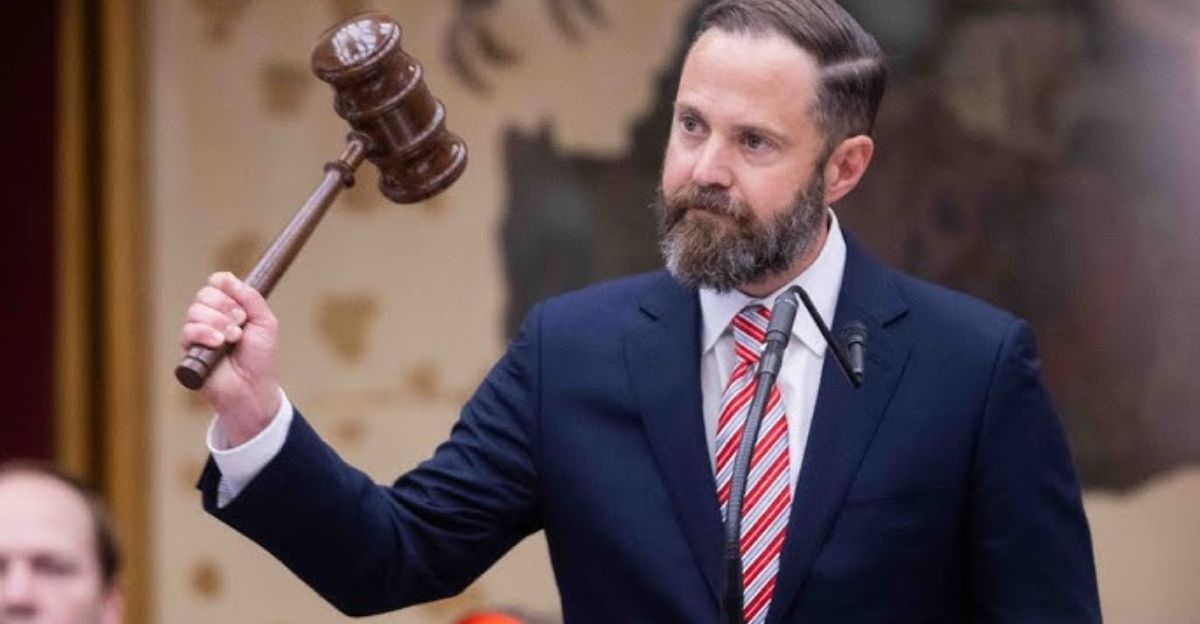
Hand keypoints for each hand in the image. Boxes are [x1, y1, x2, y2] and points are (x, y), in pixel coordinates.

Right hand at [181, 272, 281, 446]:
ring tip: (232, 338)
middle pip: (204, 294)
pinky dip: (205, 334)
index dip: (228, 290)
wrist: (254, 388)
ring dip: (218, 322)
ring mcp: (199, 334)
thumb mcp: (265, 322)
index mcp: (230, 309)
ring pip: (195, 311)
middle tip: (240, 325)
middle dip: (225, 307)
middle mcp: (212, 318)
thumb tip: (225, 277)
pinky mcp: (189, 350)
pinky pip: (188, 330)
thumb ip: (250, 297)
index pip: (217, 284)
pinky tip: (218, 344)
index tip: (242, 307)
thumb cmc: (261, 358)